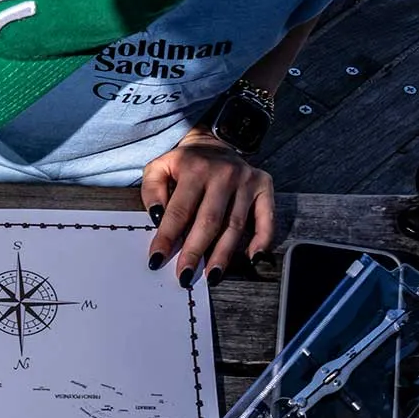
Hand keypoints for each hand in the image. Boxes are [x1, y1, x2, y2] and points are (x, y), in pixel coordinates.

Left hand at [143, 128, 275, 284]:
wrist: (214, 142)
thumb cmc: (185, 163)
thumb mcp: (159, 167)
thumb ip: (152, 190)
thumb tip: (156, 217)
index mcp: (195, 168)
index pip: (179, 210)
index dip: (167, 237)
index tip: (157, 259)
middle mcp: (223, 174)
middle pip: (209, 221)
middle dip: (195, 251)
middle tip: (184, 275)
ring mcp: (246, 181)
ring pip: (235, 225)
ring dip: (223, 254)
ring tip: (211, 275)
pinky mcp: (264, 186)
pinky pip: (266, 217)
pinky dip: (262, 239)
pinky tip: (252, 258)